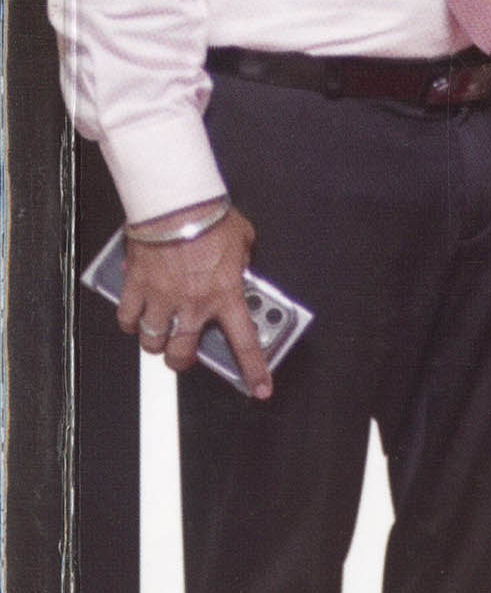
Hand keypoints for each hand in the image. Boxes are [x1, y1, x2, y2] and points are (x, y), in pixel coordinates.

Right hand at [114, 201, 271, 398]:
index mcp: (225, 295)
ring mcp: (162, 300)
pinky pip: (128, 318)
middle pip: (182, 354)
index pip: (245, 342)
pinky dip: (130, 321)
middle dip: (181, 360)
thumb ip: (241, 261)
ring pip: (152, 342)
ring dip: (155, 341)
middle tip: (182, 352)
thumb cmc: (211, 218)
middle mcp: (193, 305)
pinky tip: (136, 314)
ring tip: (158, 333)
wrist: (177, 204)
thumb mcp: (243, 241)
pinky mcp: (137, 288)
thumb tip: (240, 266)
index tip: (261, 388)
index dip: (254, 370)